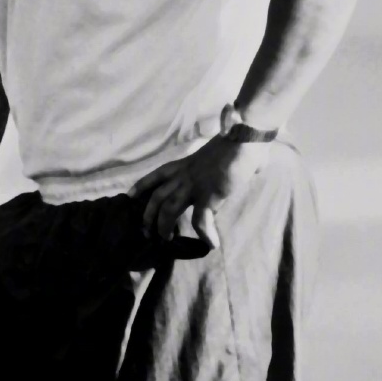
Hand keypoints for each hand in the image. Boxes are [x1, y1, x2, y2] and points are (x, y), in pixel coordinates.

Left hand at [130, 138, 270, 247]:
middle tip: (147, 231)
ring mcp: (195, 185)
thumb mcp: (221, 155)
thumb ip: (226, 164)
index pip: (156, 174)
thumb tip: (252, 167)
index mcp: (185, 164)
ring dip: (165, 227)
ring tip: (167, 240)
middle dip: (148, 215)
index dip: (141, 186)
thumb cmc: (239, 141)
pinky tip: (211, 244)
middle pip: (157, 197)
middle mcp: (185, 175)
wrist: (245, 136)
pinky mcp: (209, 195)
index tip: (129, 196)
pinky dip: (205, 235)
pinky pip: (200, 221)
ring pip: (169, 210)